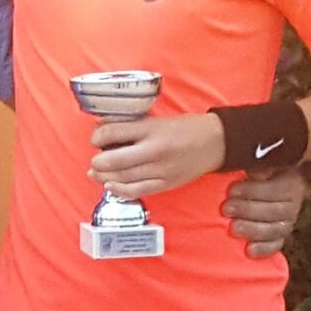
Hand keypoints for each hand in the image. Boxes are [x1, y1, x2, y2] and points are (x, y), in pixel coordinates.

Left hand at [89, 112, 226, 200]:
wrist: (215, 142)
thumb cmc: (185, 128)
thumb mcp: (158, 120)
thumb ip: (133, 127)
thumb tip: (104, 131)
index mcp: (151, 129)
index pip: (112, 133)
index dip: (97, 137)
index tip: (96, 139)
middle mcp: (154, 150)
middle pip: (113, 161)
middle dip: (98, 162)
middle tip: (95, 160)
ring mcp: (160, 170)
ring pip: (122, 179)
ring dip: (104, 177)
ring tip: (97, 173)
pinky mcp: (165, 184)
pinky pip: (136, 191)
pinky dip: (119, 190)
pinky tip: (110, 186)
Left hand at [221, 164, 307, 258]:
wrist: (267, 182)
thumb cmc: (257, 170)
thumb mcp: (259, 162)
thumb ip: (254, 164)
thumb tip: (240, 162)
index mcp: (291, 182)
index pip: (276, 189)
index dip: (253, 191)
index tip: (231, 191)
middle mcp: (294, 204)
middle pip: (274, 211)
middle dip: (248, 210)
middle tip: (226, 209)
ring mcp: (288, 222)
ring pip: (275, 230)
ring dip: (252, 230)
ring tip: (232, 228)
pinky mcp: (280, 237)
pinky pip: (276, 245)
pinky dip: (263, 249)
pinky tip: (249, 251)